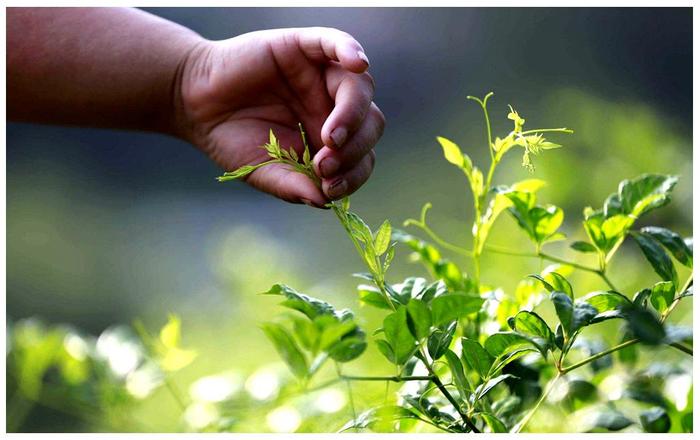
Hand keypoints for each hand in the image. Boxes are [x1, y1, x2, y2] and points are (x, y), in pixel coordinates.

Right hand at [177, 27, 384, 207]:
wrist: (194, 105)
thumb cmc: (232, 140)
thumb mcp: (264, 172)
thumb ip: (294, 186)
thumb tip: (325, 202)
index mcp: (331, 138)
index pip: (364, 155)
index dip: (355, 173)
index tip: (329, 187)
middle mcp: (332, 105)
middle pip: (370, 122)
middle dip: (355, 149)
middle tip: (323, 165)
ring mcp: (320, 74)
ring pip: (360, 87)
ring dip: (352, 114)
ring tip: (330, 138)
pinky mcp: (303, 47)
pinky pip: (336, 42)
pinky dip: (350, 49)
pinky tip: (356, 63)